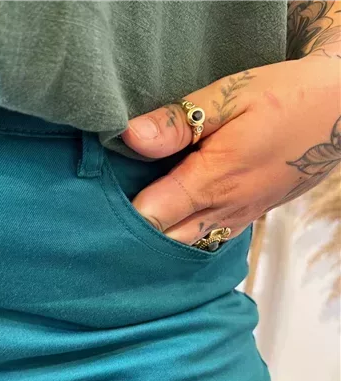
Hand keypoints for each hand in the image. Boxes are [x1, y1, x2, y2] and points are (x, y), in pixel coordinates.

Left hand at [121, 56, 340, 245]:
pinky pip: (209, 238)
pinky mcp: (250, 217)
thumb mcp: (230, 97)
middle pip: (167, 242)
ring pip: (188, 246)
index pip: (152, 217)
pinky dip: (186, 236)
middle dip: (136, 236)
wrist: (338, 112)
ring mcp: (240, 218)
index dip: (122, 217)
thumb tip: (130, 138)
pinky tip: (172, 220)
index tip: (100, 207)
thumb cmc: (283, 98)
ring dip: (160, 239)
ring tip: (133, 223)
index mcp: (212, 180)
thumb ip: (178, 123)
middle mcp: (225, 209)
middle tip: (110, 218)